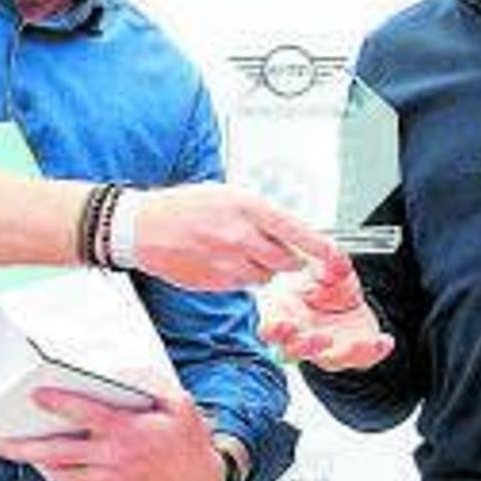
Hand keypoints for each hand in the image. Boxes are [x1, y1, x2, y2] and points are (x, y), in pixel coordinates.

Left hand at [0, 384, 224, 480]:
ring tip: (12, 451)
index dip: (59, 404)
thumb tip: (126, 370)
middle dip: (24, 448)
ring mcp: (107, 478)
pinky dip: (56, 472)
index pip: (85, 415)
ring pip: (61, 472)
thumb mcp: (180, 404)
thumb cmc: (189, 443)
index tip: (36, 395)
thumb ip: (152, 383)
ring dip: (34, 461)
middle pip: (57, 453)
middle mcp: (111, 457)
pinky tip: (45, 463)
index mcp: (127, 431)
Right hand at [133, 183, 339, 290]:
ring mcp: (229, 263)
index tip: (338, 257)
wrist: (142, 227)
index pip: (298, 232)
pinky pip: (243, 285)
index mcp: (248, 208)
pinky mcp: (217, 282)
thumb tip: (287, 228)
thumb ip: (259, 213)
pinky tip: (220, 260)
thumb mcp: (228, 195)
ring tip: (237, 250)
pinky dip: (240, 276)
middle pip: (288, 261)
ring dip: (261, 267)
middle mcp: (242, 237)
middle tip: (271, 247)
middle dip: (286, 257)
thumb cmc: (184, 206)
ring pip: (266, 276)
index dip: (322, 247)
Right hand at [260, 252, 393, 370]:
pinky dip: (375, 351)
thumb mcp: (326, 268)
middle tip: (320, 337)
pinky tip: (385, 341)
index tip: (284, 324)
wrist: (345, 298)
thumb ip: (329, 265)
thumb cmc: (322, 285)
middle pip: (295, 352)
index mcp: (285, 316)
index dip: (274, 330)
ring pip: (329, 360)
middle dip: (306, 347)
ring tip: (358, 343)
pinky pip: (362, 359)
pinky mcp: (351, 354)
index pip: (270, 330)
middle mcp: (302, 337)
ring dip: (343, 353)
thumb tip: (336, 260)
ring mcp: (326, 349)